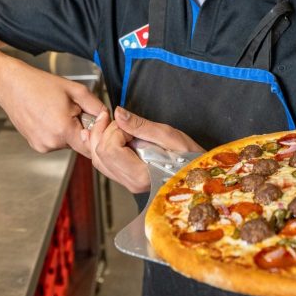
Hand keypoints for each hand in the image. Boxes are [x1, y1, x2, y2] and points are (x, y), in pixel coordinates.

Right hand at [0, 59, 106, 155]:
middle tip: (74, 110)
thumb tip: (107, 117)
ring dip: (69, 130)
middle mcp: (51, 143)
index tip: (98, 125)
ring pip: (67, 143)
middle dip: (82, 129)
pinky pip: (55, 141)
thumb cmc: (39, 84)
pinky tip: (48, 116)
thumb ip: (96, 106)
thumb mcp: (75, 90)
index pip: (91, 147)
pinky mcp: (35, 145)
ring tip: (58, 110)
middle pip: (79, 144)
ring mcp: (41, 146)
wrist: (10, 84)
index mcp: (63, 130)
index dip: (98, 136)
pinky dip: (57, 131)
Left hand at [83, 107, 202, 192]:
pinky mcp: (126, 178)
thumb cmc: (190, 158)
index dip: (115, 131)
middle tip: (117, 119)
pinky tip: (98, 133)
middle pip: (99, 153)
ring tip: (106, 121)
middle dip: (104, 131)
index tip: (130, 125)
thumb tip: (118, 113)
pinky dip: (98, 146)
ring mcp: (126, 182)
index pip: (110, 149)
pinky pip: (103, 163)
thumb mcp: (169, 136)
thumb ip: (140, 125)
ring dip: (99, 137)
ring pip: (97, 159)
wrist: (197, 174)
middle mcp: (130, 182)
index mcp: (140, 174)